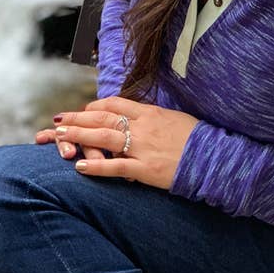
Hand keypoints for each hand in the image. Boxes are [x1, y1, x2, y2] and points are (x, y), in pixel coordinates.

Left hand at [37, 96, 199, 190]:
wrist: (215, 158)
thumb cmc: (198, 139)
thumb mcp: (174, 119)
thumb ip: (153, 118)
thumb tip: (138, 118)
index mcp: (151, 113)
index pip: (116, 103)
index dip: (95, 106)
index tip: (83, 110)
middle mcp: (144, 126)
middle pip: (103, 117)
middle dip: (78, 118)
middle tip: (58, 119)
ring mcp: (143, 147)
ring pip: (104, 137)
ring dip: (79, 135)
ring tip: (59, 135)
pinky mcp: (146, 168)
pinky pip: (116, 167)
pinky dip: (96, 166)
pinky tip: (80, 166)